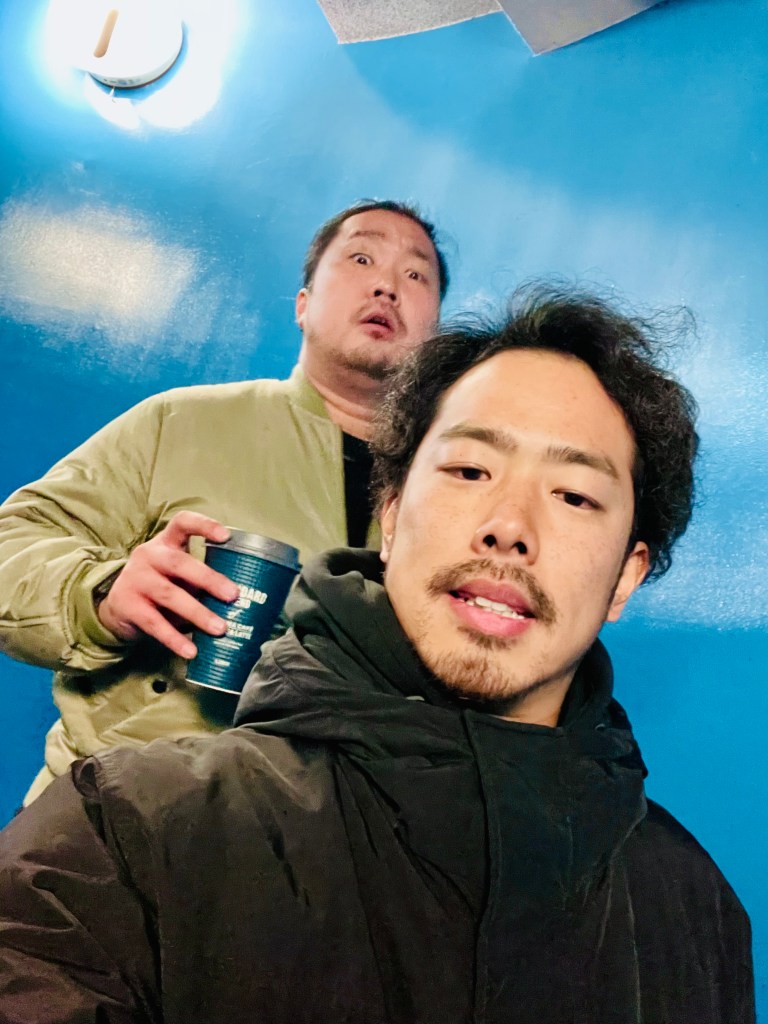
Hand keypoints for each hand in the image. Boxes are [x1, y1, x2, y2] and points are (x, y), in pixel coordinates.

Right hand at [97, 512, 239, 659]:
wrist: (116, 606)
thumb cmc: (160, 585)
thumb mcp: (177, 575)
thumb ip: (200, 580)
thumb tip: (240, 601)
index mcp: (165, 542)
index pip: (182, 523)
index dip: (204, 525)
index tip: (227, 536)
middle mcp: (148, 555)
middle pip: (180, 563)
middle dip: (209, 579)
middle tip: (233, 595)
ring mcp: (135, 579)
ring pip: (170, 595)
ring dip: (198, 613)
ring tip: (220, 629)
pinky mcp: (127, 605)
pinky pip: (154, 623)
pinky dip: (174, 639)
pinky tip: (191, 651)